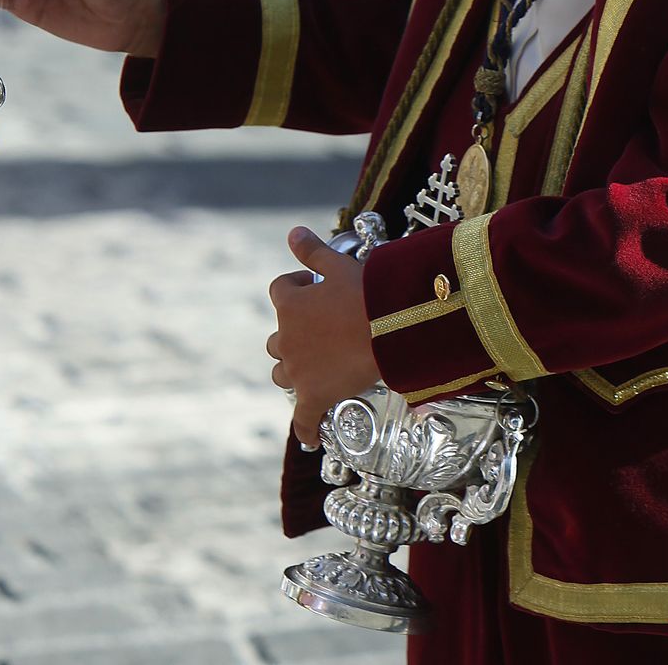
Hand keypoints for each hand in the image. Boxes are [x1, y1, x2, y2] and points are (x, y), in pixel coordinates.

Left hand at [267, 227, 378, 446]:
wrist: (390, 329)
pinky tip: (310, 435)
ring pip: (282, 373)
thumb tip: (292, 233)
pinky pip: (302, 419)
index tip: (313, 287)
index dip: (295, 289)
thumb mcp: (339, 266)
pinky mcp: (313, 397)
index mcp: (289, 303)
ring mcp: (297, 370)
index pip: (280, 291)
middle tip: (321, 334)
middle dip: (293, 337)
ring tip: (318, 370)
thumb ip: (312, 252)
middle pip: (276, 340)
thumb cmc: (367, 294)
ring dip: (295, 371)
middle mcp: (286, 337)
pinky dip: (305, 426)